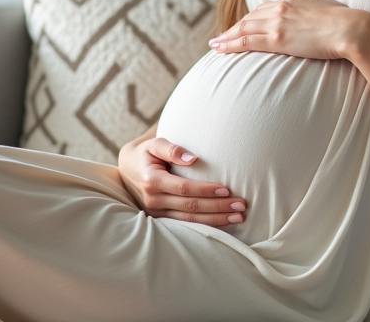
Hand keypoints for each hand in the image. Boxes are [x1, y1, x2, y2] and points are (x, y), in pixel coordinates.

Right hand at [117, 134, 246, 227]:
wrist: (129, 169)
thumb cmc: (146, 153)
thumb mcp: (154, 144)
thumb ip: (172, 149)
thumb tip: (193, 158)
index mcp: (152, 181)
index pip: (184, 188)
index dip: (206, 190)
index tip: (227, 189)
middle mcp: (153, 200)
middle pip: (191, 207)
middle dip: (218, 207)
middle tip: (241, 206)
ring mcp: (156, 213)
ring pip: (190, 220)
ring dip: (216, 220)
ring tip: (238, 217)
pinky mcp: (161, 219)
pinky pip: (186, 225)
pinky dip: (206, 225)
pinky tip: (224, 224)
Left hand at [208, 0, 369, 61]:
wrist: (351, 29)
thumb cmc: (347, 21)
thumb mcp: (328, 8)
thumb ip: (315, 9)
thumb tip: (316, 12)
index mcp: (292, 0)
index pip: (264, 9)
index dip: (251, 18)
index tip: (243, 25)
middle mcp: (281, 8)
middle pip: (250, 18)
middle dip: (234, 28)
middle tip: (221, 37)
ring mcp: (278, 23)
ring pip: (244, 29)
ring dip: (227, 37)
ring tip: (215, 45)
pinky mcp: (278, 39)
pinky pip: (247, 42)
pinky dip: (230, 44)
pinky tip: (220, 49)